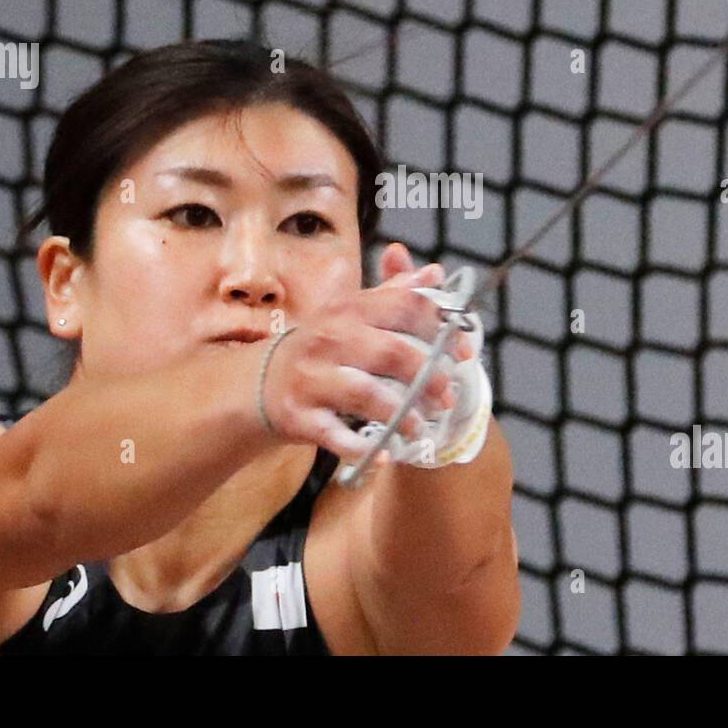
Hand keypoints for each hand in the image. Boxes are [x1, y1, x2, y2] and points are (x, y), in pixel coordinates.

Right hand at [258, 243, 473, 458]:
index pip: (405, 306)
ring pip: (367, 394)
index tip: (465, 354)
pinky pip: (336, 435)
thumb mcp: (352, 314)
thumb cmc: (323, 346)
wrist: (262, 381)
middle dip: (429, 378)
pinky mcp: (300, 415)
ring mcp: (312, 377)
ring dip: (402, 415)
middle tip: (448, 398)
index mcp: (349, 308)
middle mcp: (330, 338)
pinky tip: (383, 455)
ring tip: (421, 428)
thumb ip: (394, 294)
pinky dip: (363, 449)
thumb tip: (434, 273)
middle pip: (393, 352)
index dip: (442, 328)